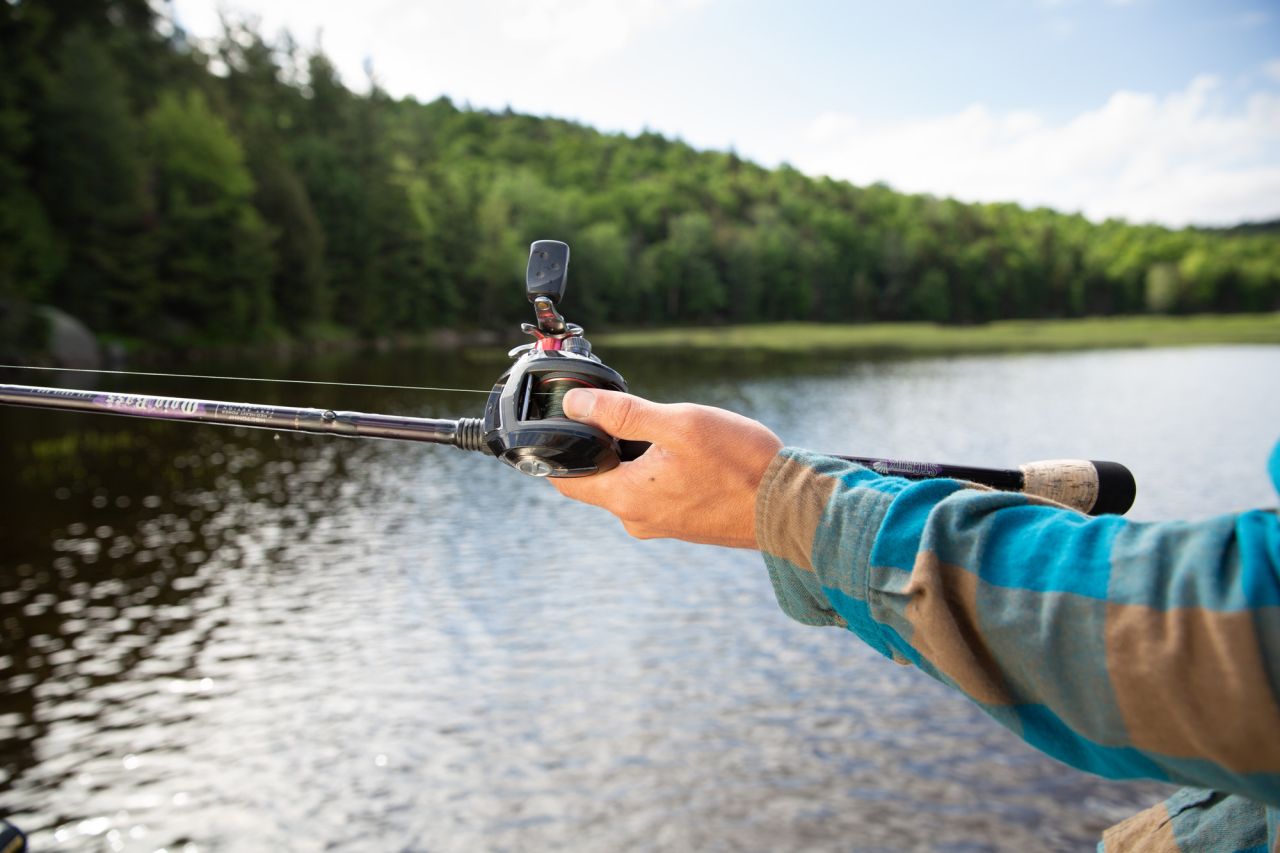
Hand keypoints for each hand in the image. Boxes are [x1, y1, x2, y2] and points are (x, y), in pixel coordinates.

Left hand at [550, 389, 782, 548]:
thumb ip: (623, 413)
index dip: (558, 447)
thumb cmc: (740, 464)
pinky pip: (654, 494)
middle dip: (602, 446)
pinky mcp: (683, 524)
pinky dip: (656, 471)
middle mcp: (637, 519)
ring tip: (663, 431)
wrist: (791, 509)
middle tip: (625, 413)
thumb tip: (577, 404)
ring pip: (627, 485)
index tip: (569, 419)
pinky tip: (685, 453)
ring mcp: (661, 525)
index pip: (564, 479)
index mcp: (627, 497)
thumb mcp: (679, 424)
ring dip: (632, 458)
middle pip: (596, 480)